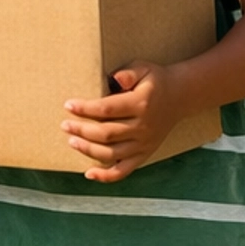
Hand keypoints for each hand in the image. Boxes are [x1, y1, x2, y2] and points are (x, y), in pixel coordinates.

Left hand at [62, 62, 181, 181]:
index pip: (107, 109)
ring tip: (71, 141)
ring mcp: (144, 144)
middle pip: (106, 133)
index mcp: (140, 104)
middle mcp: (143, 127)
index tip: (68, 105)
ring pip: (112, 154)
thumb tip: (115, 78)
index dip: (85, 108)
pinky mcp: (144, 154)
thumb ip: (128, 73)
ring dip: (88, 150)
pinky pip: (124, 170)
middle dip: (82, 130)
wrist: (180, 97)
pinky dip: (106, 176)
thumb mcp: (143, 68)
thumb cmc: (154, 80)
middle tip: (65, 125)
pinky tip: (89, 174)